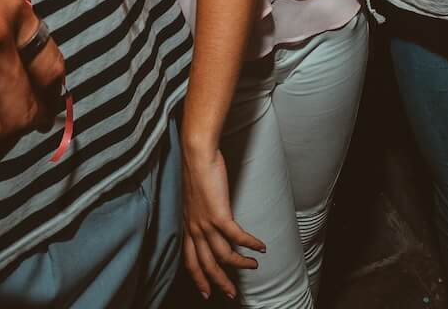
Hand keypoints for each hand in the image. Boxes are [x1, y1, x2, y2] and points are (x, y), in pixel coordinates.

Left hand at [180, 143, 263, 298]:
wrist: (196, 155)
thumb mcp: (193, 198)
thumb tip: (210, 218)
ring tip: (253, 266)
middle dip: (219, 282)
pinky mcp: (219, 215)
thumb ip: (199, 213)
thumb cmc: (196, 171)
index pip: (190, 260)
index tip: (205, 292)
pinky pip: (237, 237)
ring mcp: (206, 223)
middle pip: (206, 265)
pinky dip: (250, 244)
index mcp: (187, 226)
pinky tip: (261, 247)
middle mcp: (194, 228)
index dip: (198, 278)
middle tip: (231, 293)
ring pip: (223, 255)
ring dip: (240, 263)